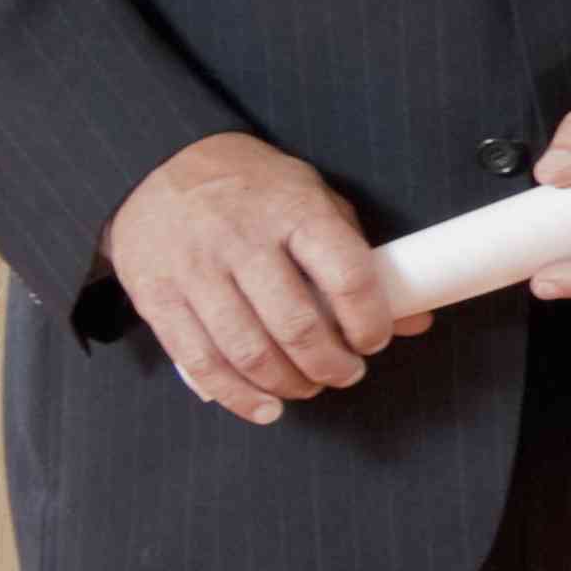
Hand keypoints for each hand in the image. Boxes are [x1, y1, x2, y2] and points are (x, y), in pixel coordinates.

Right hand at [107, 132, 421, 423]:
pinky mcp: (157, 297)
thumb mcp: (315, 200)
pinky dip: (238, 395)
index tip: (375, 341)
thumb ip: (358, 256)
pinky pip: (200, 362)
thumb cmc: (255, 190)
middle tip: (346, 373)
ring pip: (248, 351)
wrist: (161, 164)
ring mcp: (195, 270)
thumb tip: (413, 317)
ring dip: (289, 384)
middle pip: (296, 326)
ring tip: (309, 386)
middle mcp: (241, 241)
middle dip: (331, 365)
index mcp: (294, 211)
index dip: (370, 322)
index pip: (346, 276)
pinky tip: (265, 407)